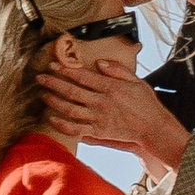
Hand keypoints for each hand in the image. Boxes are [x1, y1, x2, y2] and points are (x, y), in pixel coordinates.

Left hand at [38, 37, 192, 167]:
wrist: (153, 128)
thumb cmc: (146, 103)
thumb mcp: (137, 81)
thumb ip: (118, 70)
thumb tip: (100, 62)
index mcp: (111, 87)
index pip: (83, 76)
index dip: (65, 70)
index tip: (53, 65)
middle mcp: (102, 102)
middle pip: (72, 91)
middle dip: (53, 83)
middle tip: (40, 78)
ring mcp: (99, 118)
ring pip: (70, 109)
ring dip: (54, 102)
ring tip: (43, 95)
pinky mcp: (99, 132)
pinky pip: (76, 129)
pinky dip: (62, 124)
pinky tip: (51, 118)